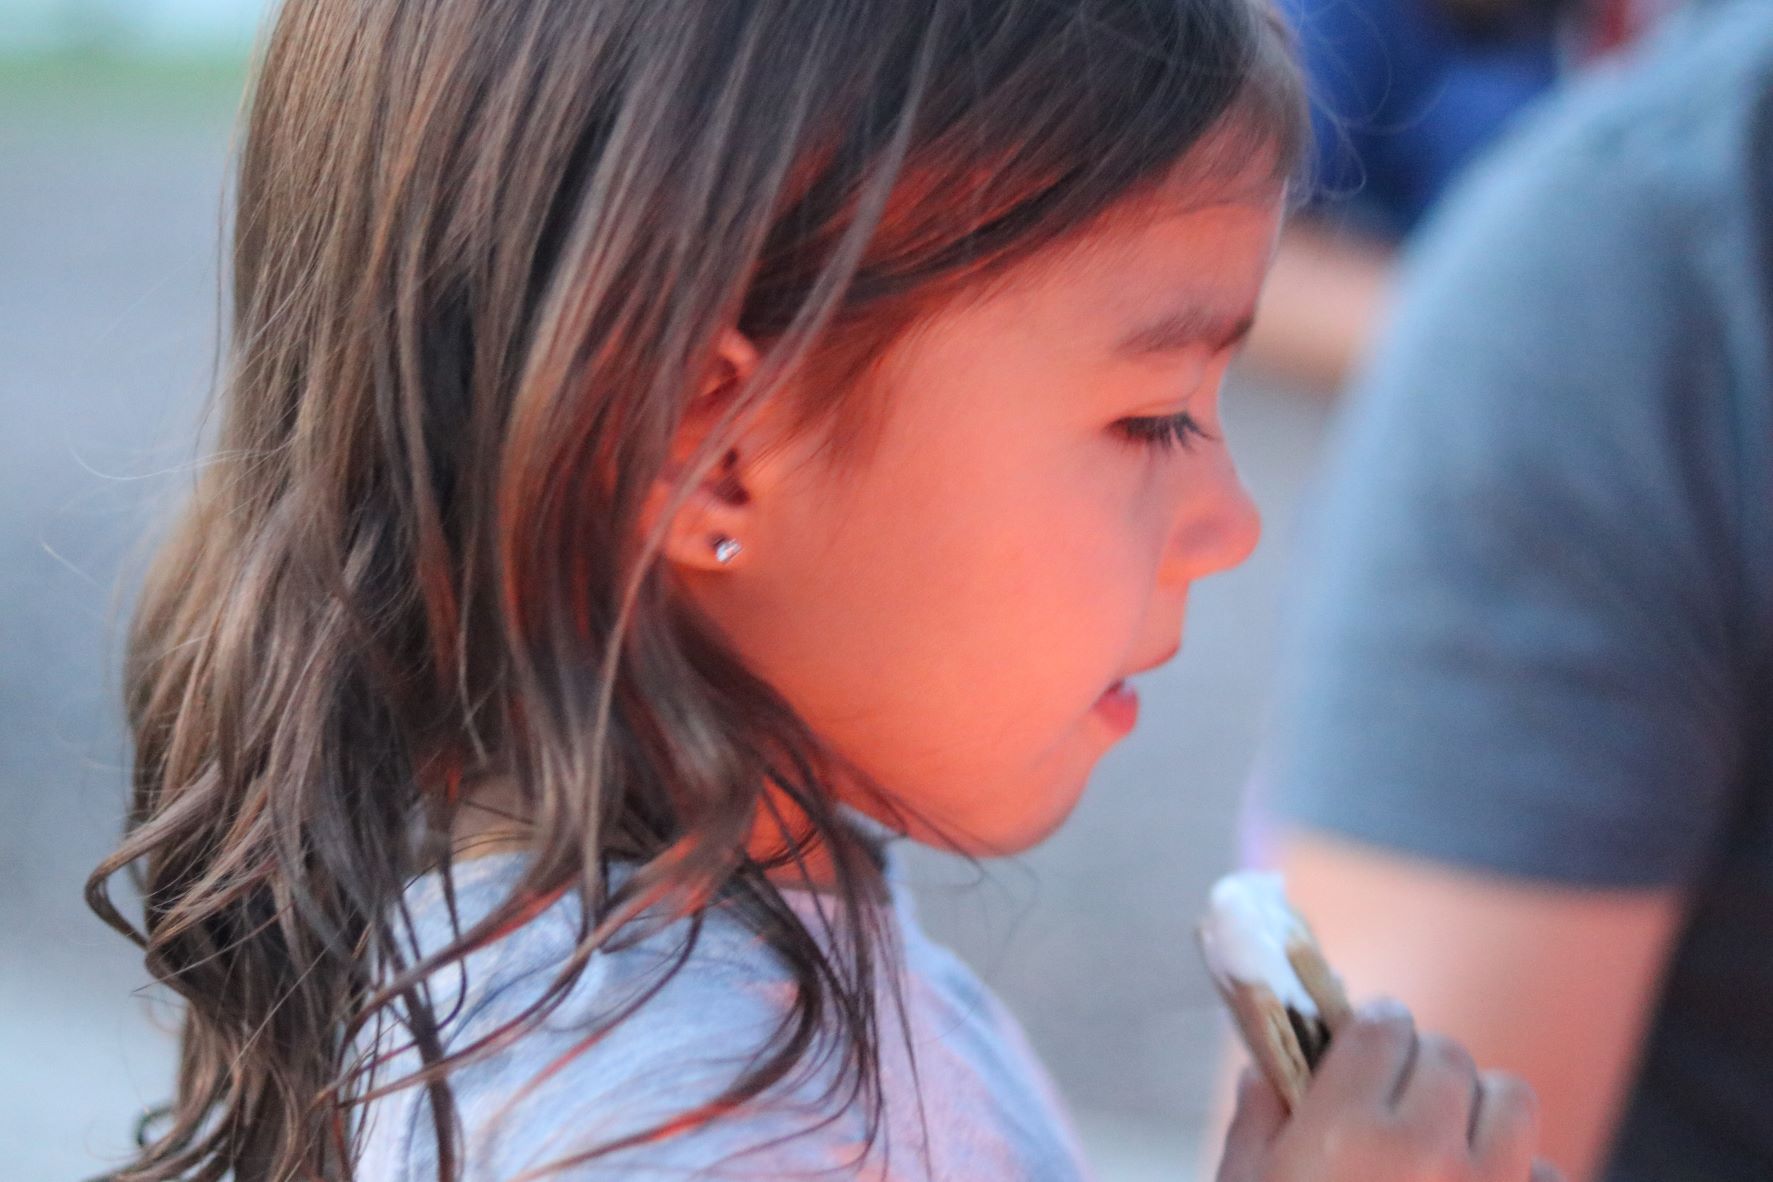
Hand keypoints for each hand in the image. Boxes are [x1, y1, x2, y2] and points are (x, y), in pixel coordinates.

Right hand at [1215, 1001, 1564, 1181]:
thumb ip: (1258, 1124)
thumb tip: (1267, 1071)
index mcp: (1345, 1132)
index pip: (1382, 1026)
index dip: (1371, 1028)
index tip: (1365, 1037)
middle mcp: (1426, 1151)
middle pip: (1448, 1055)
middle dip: (1421, 1066)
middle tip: (1397, 1095)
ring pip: (1512, 1100)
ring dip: (1480, 1110)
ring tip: (1448, 1141)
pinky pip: (1544, 1175)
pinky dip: (1516, 1179)